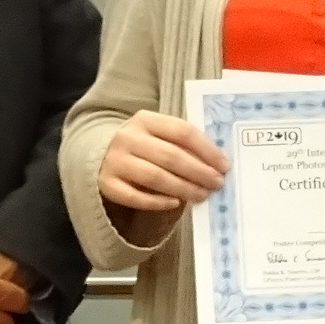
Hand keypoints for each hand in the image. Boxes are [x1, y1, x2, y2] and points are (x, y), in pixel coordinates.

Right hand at [97, 109, 227, 214]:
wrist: (100, 153)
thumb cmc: (142, 145)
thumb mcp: (159, 134)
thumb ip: (183, 143)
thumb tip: (217, 164)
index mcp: (146, 120)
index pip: (182, 131)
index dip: (207, 150)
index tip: (224, 166)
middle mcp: (128, 138)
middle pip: (170, 156)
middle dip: (198, 172)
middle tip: (216, 184)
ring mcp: (115, 161)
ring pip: (155, 177)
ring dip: (183, 188)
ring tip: (202, 195)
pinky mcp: (107, 184)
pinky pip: (135, 197)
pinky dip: (157, 202)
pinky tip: (175, 203)